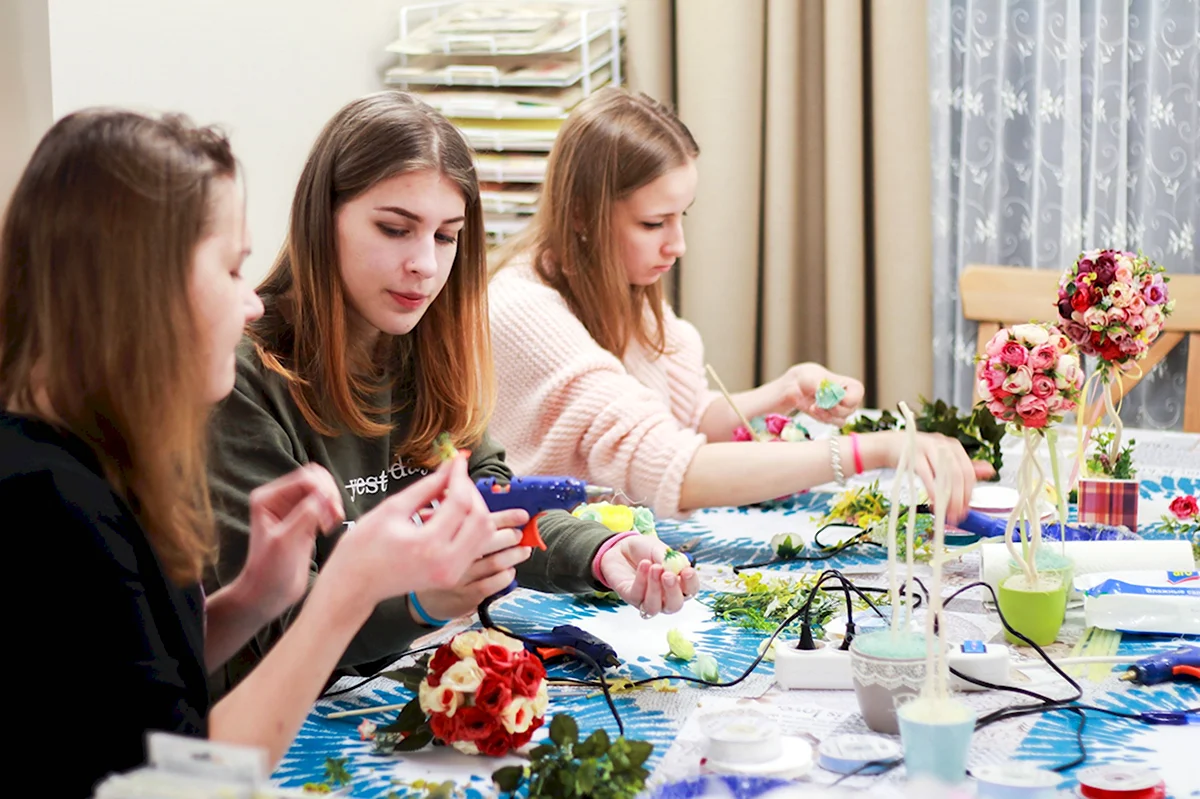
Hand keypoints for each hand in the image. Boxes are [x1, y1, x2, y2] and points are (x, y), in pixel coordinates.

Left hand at [237, 464, 344, 621]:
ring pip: (323, 490)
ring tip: (332, 524)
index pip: (304, 478)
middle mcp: (279, 499)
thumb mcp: (286, 541)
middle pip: (316, 478)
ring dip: (333, 502)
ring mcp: (293, 509)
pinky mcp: (306, 520)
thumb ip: (305, 515)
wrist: (269, 594)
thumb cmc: (269, 570)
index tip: (331, 513)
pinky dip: (333, 511)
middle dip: (329, 494)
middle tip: (334, 515)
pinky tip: (330, 527)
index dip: (322, 491)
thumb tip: (326, 494)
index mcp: (267, 498)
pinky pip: (325, 504)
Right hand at [327, 455, 497, 609]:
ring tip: (451, 496)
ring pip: (484, 533)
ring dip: (474, 509)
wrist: (355, 584)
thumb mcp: (392, 508)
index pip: (460, 502)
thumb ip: (426, 487)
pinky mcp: (452, 577)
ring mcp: (452, 574)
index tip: (457, 459)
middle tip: (454, 477)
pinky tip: (449, 515)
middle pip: (480, 518)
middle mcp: (446, 563)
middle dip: (471, 492)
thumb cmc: (363, 546)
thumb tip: (450, 466)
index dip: (460, 476)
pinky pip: (476, 545)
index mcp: (428, 545)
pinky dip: (470, 525)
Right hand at [410, 509, 532, 622]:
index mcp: (446, 535)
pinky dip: (506, 576)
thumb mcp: (435, 534)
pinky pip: (493, 584)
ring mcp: (461, 577)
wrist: (422, 597)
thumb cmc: (433, 561)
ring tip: (523, 550)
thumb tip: (483, 505)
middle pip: (489, 540)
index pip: (479, 520)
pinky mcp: (467, 596)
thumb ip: (457, 519)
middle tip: (519, 534)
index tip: (522, 515)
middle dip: (511, 535)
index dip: (506, 517)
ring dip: (514, 555)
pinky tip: (509, 571)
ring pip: (495, 563)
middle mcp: (453, 556)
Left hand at [599, 535, 700, 616]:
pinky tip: (644, 565)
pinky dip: (641, 580)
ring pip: (654, 606)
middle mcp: (664, 597)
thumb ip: (668, 559)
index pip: (690, 590)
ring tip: (654, 567)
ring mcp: (647, 601)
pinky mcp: (631, 598)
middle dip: (672, 591)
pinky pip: (637, 595)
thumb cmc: (645, 550)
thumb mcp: (659, 549)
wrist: (621, 547)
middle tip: (668, 575)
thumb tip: (677, 568)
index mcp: (678, 585)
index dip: (691, 583)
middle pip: (674, 605)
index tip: (687, 571)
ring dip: (655, 588)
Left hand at [774, 363, 863, 423]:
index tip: (830, 394)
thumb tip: (827, 397)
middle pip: (848, 411)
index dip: (843, 399)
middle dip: (831, 407)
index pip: (856, 396)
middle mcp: (851, 401)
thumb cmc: (811, 377)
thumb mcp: (815, 378)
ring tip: (814, 405)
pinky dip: (821, 418)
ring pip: (840, 420)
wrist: (798, 386)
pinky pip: (831, 423)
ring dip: (825, 414)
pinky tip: (813, 409)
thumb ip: (823, 388)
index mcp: (853, 387)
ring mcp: (843, 411)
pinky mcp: (833, 419)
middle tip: (819, 401)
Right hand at [865, 431, 981, 522]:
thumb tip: (990, 470)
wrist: (891, 445)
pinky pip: (927, 476)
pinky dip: (932, 491)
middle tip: (957, 516)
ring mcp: (928, 448)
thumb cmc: (918, 454)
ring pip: (944, 476)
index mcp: (953, 447)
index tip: (966, 510)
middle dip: (959, 499)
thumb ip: (964, 466)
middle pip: (958, 475)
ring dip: (946, 498)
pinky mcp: (913, 455)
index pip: (968, 472)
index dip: (968, 494)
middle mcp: (943, 446)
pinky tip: (934, 502)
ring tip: (946, 514)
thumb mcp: (942, 459)